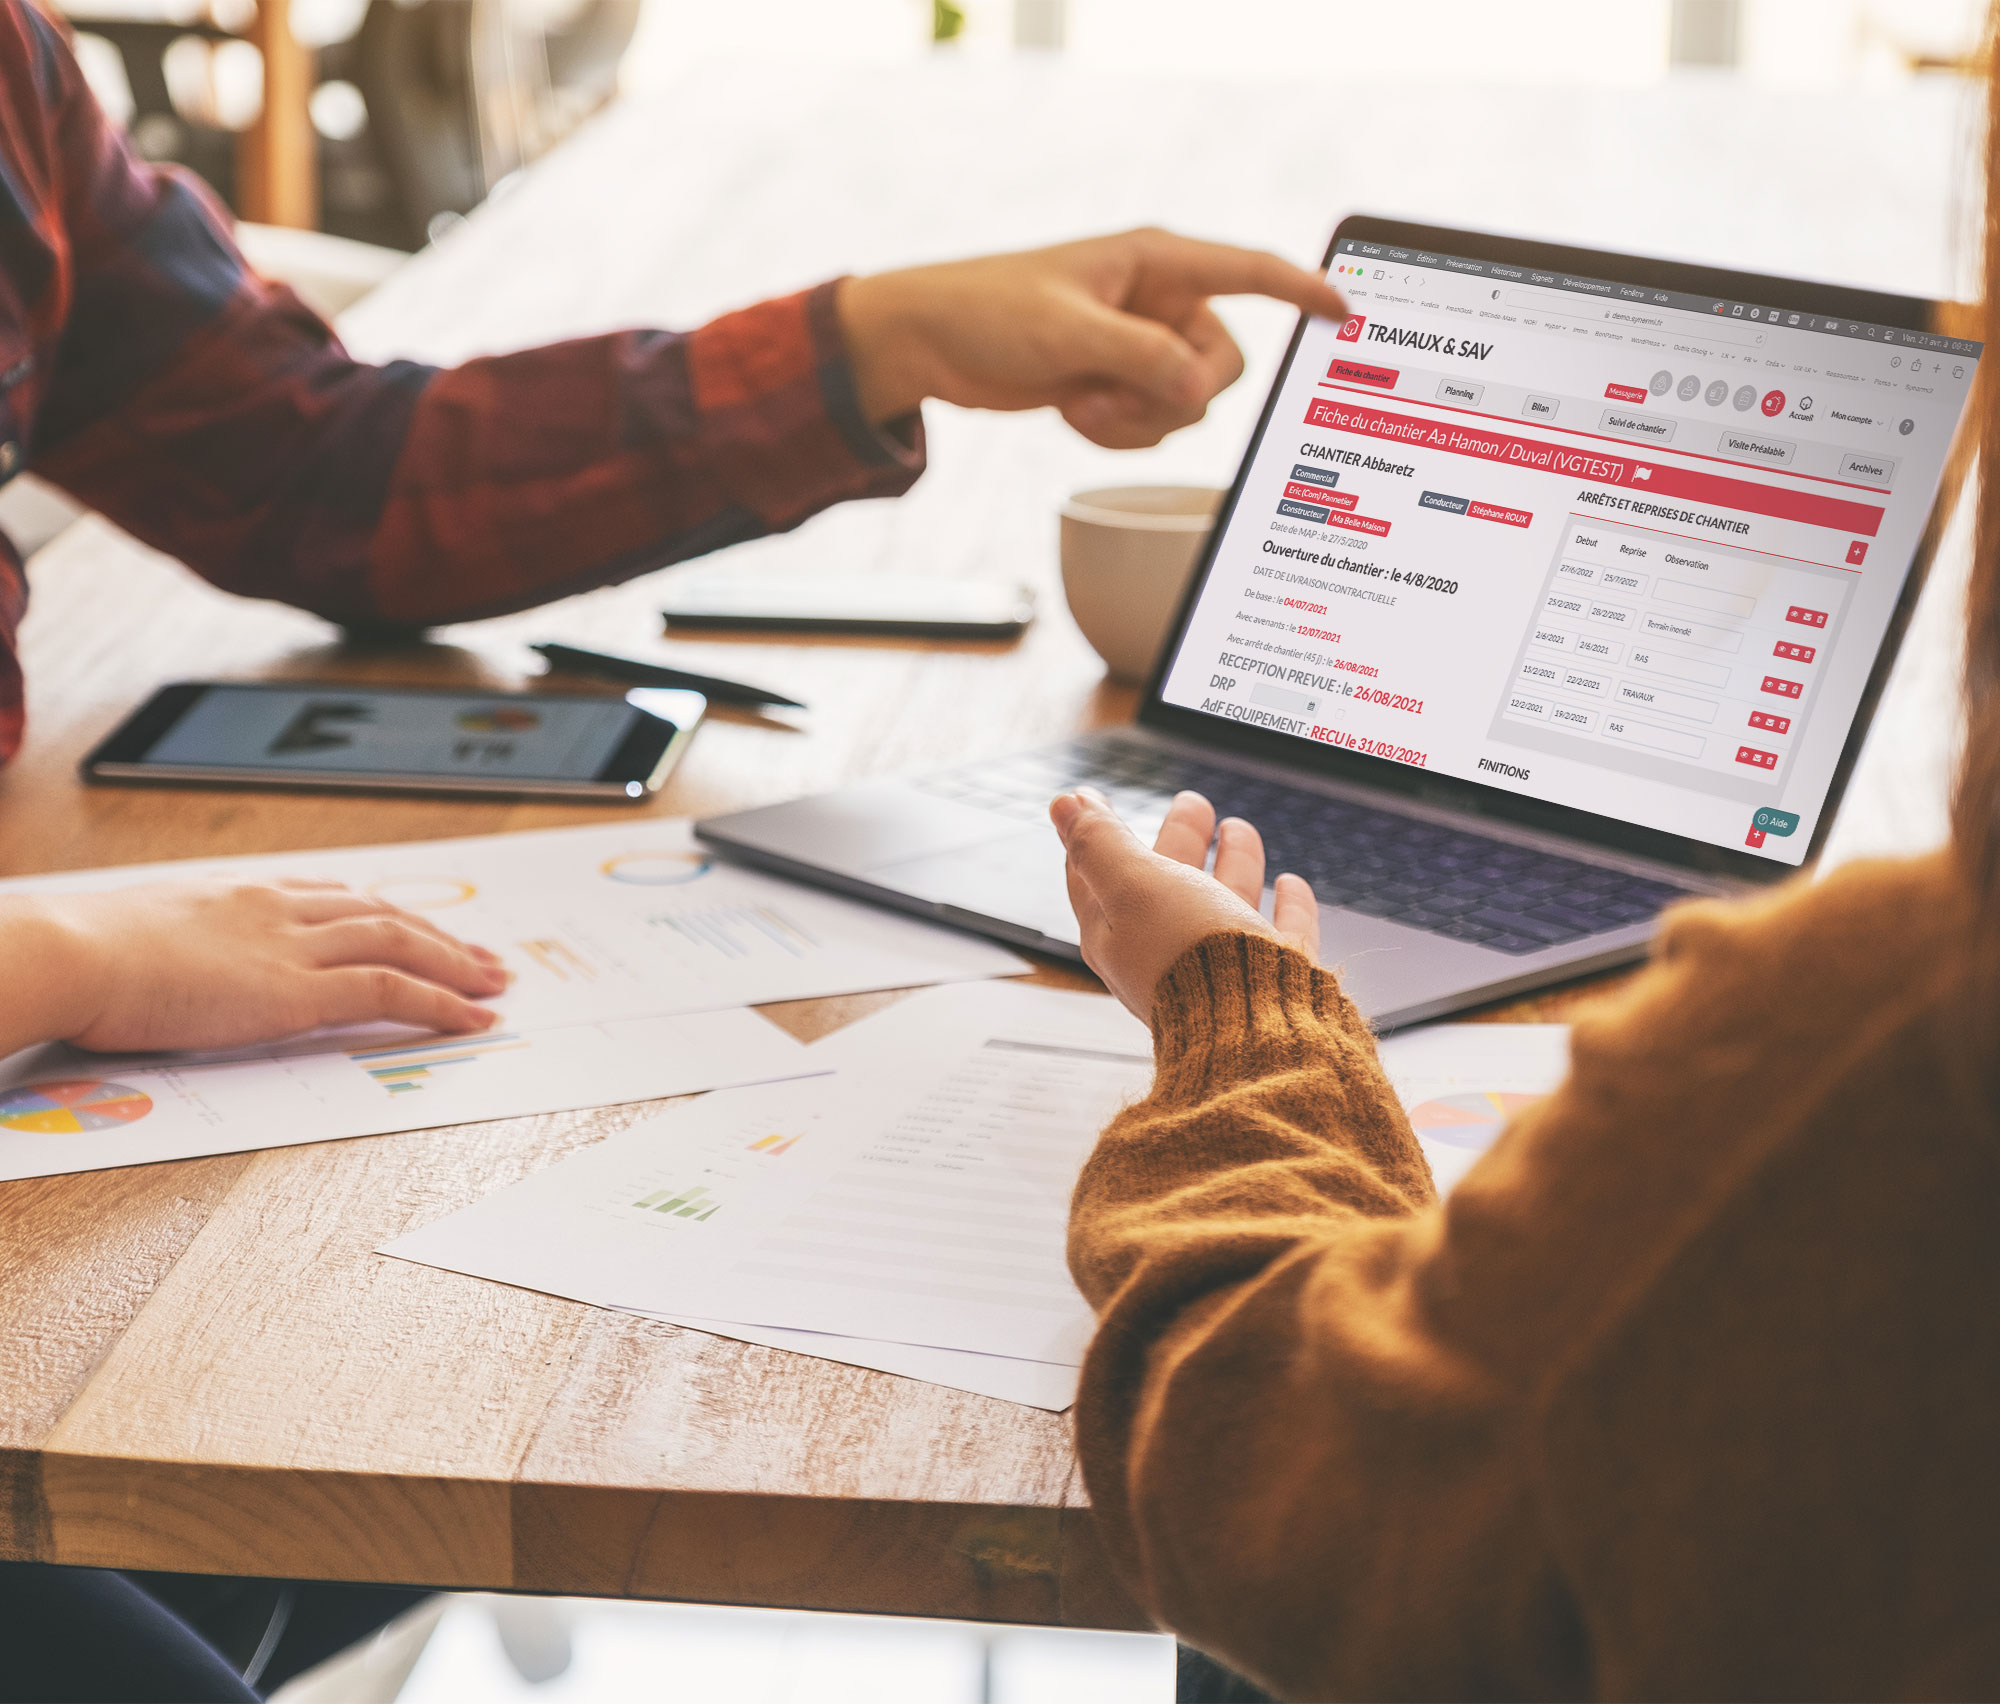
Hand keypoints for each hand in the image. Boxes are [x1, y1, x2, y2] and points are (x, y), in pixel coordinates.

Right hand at [5, 879, 506, 1054]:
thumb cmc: (83, 952)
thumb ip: (179, 943)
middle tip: (481, 959)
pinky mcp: (297, 991)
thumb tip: (170, 963)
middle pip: (381, 915)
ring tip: (493, 987)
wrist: (71, 952)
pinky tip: (471, 1018)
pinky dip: (441, 1003)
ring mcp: (293, 947)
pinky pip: (390, 990)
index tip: (416, 926)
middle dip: (439, 937)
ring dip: (455, 966)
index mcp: (242, 893)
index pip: (334, 896)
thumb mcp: (141, 934)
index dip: (383, 913)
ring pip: (400, 945)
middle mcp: (280, 910)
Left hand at [838, 228, 1346, 447]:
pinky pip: (1154, 426)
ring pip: (1188, 405)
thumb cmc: (989, 313)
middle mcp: (1159, 302)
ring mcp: (1141, 346)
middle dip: (1172, 395)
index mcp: (1156, 262)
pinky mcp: (1120, 383)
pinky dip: (1118, 433)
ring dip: (1135, 419)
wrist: (932, 343)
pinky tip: (1074, 411)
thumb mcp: (1067, 335)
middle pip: (1223, 366)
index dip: (1302, 291)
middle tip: (1111, 394)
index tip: (1345, 312)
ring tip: (1080, 399)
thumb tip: (1197, 389)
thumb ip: (1141, 358)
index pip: (1249, 271)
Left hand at [1050, 787, 1319, 1021]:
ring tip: (1238, 827)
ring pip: (1224, 903)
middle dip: (1176, 838)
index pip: (1093, 876)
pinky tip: (1292, 883)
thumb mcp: (1133, 887)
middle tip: (1193, 802)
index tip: (1090, 799)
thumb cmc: (1186, 959)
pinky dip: (1289, 906)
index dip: (1092, 833)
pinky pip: (1282, 935)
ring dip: (1232, 863)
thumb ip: (1100, 845)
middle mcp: (1166, 952)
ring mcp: (1222, 967)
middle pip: (1167, 884)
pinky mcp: (1275, 979)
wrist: (1255, 1032)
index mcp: (1117, 935)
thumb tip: (1061, 805)